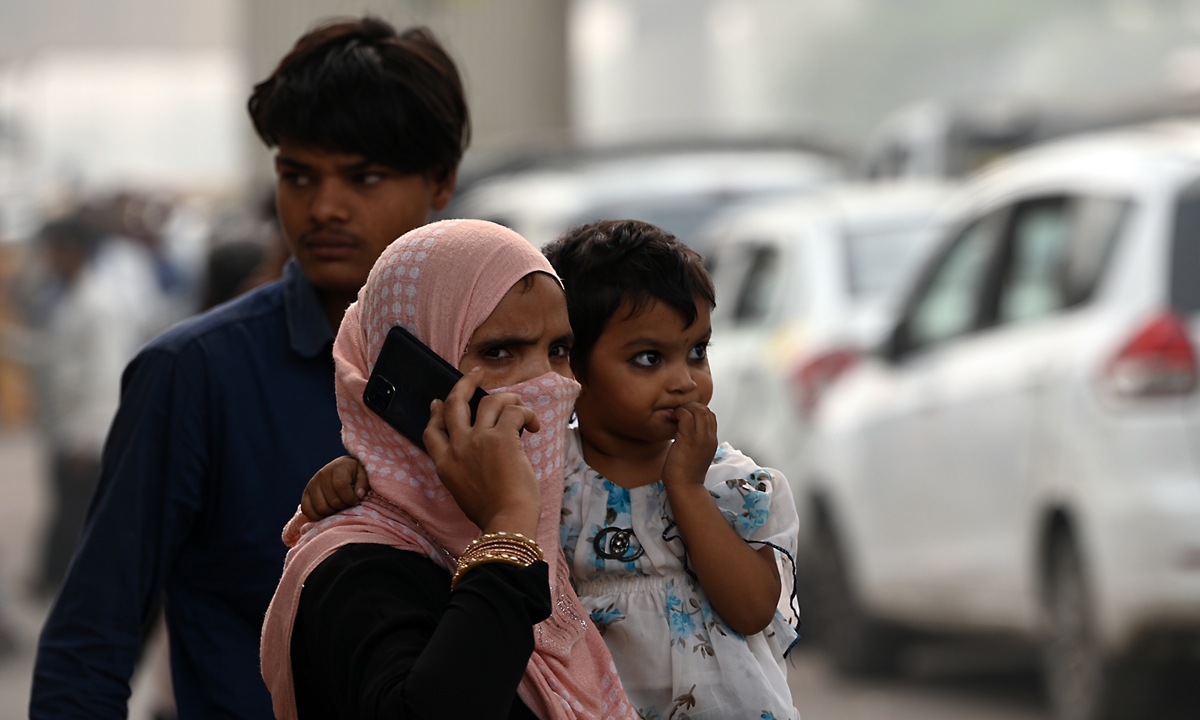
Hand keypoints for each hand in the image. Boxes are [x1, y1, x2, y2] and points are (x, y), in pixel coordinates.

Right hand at [301, 455, 369, 520]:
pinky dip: (318, 516)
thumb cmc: (357, 474)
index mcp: (338, 467)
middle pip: (332, 501)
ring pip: (321, 508)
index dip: (351, 498)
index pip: (341, 486)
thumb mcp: (365, 474)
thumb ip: (363, 484)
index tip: (356, 500)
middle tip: (347, 504)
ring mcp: (312, 484)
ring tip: (339, 507)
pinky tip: (328, 513)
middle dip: (343, 506)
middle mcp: (322, 474)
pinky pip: (307, 511)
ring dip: (332, 512)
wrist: (343, 469)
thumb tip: (358, 495)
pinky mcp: (306, 494)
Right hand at [423, 368, 542, 537]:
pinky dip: (526, 413)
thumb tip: (479, 457)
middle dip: (464, 383)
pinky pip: (514, 411)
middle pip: (454, 403)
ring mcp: (478, 440)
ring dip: (508, 399)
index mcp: (445, 465)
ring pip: (489, 400)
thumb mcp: (465, 493)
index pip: (432, 431)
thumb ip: (465, 471)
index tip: (437, 403)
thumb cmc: (494, 515)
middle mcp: (457, 448)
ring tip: (521, 407)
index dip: (435, 413)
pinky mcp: (502, 437)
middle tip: (476, 374)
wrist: (506, 523)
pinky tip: (534, 426)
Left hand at [661, 402, 717, 490]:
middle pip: (706, 410)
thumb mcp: (695, 454)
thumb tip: (683, 430)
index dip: (697, 411)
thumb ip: (694, 441)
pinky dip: (678, 414)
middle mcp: (710, 437)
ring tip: (675, 417)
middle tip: (678, 414)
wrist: (685, 488)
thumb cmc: (685, 474)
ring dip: (684, 409)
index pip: (710, 416)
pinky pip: (686, 416)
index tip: (684, 416)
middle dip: (690, 406)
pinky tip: (671, 421)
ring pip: (698, 410)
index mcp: (712, 441)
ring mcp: (701, 438)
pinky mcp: (689, 440)